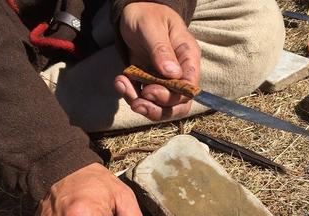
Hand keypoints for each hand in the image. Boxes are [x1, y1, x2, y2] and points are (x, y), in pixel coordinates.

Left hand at [114, 2, 200, 120]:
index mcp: (188, 58)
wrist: (133, 12)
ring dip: (141, 104)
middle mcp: (180, 73)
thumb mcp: (152, 27)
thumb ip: (162, 50)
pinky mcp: (149, 82)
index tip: (150, 91)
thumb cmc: (147, 15)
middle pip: (179, 105)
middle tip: (137, 103)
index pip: (189, 89)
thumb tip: (172, 74)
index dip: (173, 97)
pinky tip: (119, 81)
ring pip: (161, 107)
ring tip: (122, 86)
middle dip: (158, 109)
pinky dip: (130, 95)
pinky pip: (143, 98)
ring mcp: (165, 80)